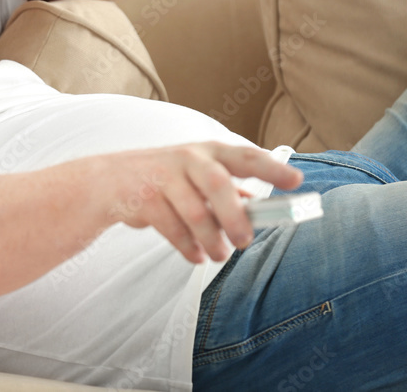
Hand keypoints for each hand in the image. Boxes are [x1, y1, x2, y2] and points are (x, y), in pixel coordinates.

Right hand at [104, 142, 302, 263]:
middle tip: (244, 241)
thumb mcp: (198, 176)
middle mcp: (188, 158)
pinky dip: (188, 247)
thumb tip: (263, 209)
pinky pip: (172, 228)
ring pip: (195, 212)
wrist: (110, 181)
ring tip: (218, 255)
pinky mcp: (144, 198)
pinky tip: (195, 254)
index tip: (296, 182)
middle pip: (218, 184)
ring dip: (210, 239)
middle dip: (235, 216)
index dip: (272, 169)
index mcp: (209, 151)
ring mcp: (164, 176)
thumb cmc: (165, 178)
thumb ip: (229, 190)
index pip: (246, 157)